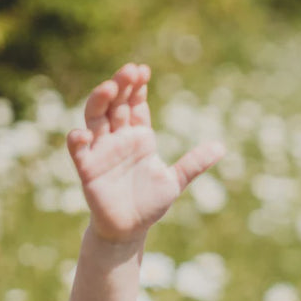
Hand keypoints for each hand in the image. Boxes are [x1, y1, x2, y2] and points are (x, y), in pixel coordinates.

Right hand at [66, 63, 224, 242]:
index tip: (144, 71)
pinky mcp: (88, 168)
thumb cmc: (149, 202)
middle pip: (116, 104)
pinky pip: (78, 149)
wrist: (130, 229)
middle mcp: (118, 138)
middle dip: (122, 86)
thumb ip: (194, 163)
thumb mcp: (175, 180)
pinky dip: (78, 139)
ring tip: (110, 88)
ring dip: (100, 101)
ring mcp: (101, 151)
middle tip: (131, 70)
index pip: (136, 105)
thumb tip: (222, 147)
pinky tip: (85, 133)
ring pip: (95, 118)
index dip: (138, 88)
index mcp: (139, 137)